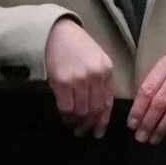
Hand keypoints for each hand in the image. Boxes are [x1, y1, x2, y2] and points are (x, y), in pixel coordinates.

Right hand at [45, 15, 115, 135]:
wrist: (57, 33)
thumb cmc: (77, 47)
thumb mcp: (97, 60)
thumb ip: (100, 81)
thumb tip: (99, 109)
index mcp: (107, 70)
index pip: (108, 102)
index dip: (103, 120)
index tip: (99, 131)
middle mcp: (96, 76)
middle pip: (95, 109)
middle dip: (89, 124)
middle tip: (83, 131)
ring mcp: (79, 80)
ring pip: (81, 111)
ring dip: (77, 122)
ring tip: (73, 125)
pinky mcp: (62, 82)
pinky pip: (67, 108)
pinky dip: (66, 116)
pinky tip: (65, 117)